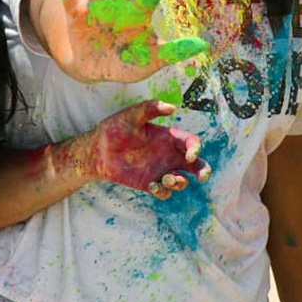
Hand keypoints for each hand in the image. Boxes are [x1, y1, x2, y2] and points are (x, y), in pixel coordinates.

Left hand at [85, 100, 210, 199]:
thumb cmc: (115, 129)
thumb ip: (150, 108)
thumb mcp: (131, 115)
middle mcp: (168, 155)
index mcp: (169, 137)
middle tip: (203, 176)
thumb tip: (173, 108)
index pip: (191, 143)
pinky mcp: (150, 183)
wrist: (98, 151)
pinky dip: (163, 191)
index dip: (195, 148)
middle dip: (204, 171)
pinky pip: (165, 193)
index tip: (189, 154)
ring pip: (183, 181)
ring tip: (166, 179)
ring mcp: (160, 170)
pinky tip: (151, 185)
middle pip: (196, 165)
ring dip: (180, 183)